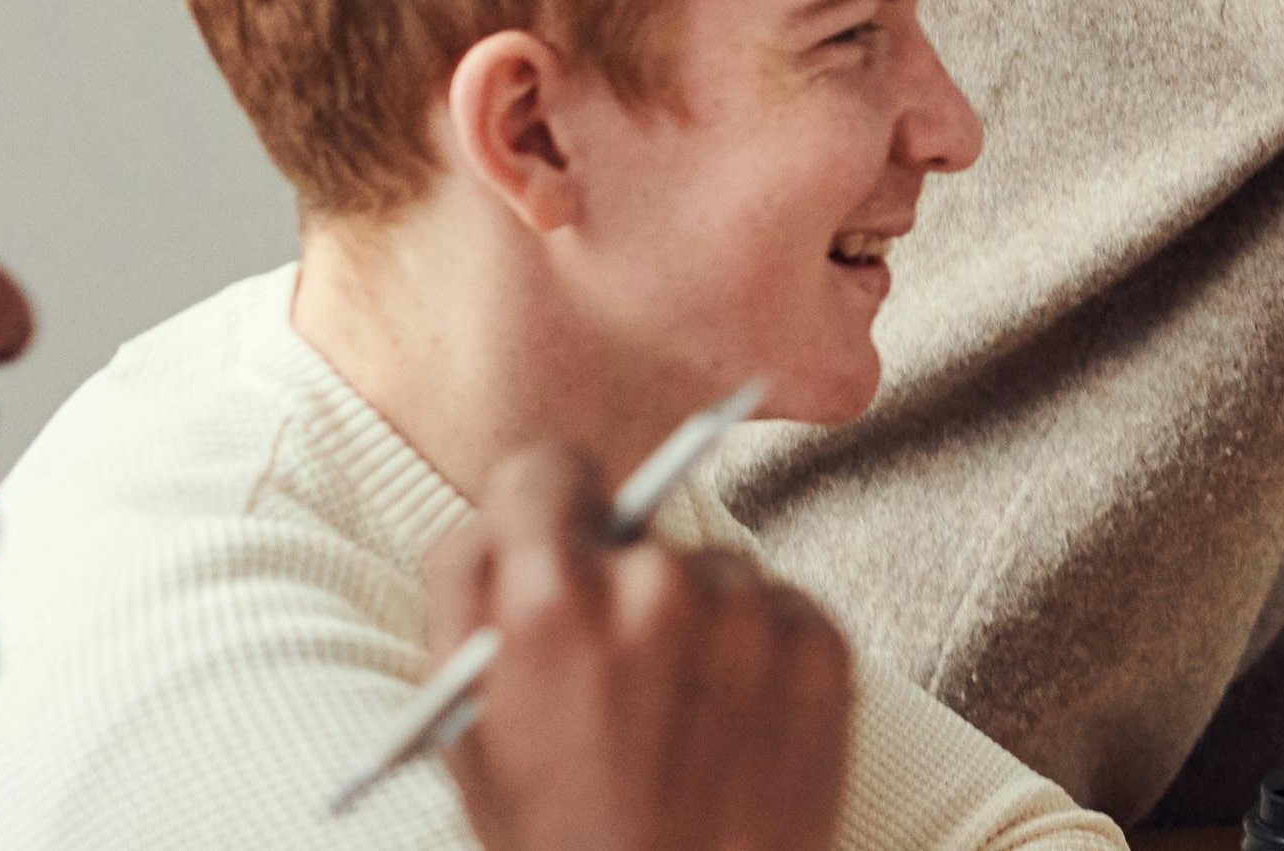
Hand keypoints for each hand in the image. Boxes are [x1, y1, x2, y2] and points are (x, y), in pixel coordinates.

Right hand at [421, 445, 853, 850]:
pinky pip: (785, 611)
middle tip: (618, 682)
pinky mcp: (821, 650)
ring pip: (717, 574)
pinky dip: (763, 653)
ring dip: (700, 623)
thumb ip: (464, 594)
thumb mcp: (462, 723)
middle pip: (637, 537)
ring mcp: (749, 616)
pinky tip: (734, 724)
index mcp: (550, 598)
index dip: (544, 510)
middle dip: (621, 589)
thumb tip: (498, 516)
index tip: (557, 546)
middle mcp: (657, 586)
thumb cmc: (559, 834)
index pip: (548, 470)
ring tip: (680, 719)